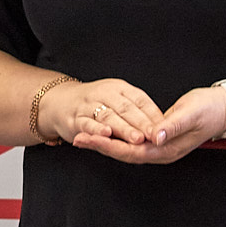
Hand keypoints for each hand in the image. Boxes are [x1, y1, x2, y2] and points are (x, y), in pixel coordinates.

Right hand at [37, 77, 163, 148]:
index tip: (164, 128)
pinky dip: (96, 129)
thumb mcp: (118, 100)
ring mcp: (89, 105)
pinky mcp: (75, 118)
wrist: (60, 101)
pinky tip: (105, 135)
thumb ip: (136, 112)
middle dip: (141, 123)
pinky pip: (86, 123)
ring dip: (123, 128)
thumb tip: (163, 127)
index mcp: (119, 88)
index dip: (152, 114)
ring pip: (108, 116)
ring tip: (136, 138)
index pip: (139, 100)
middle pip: (125, 108)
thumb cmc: (97, 103)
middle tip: (154, 135)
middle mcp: (104, 93)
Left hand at [70, 84, 225, 164]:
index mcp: (166, 150)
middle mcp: (160, 152)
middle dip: (100, 146)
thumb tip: (155, 136)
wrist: (223, 110)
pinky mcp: (158, 139)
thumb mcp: (190, 114)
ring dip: (105, 143)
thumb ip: (172, 126)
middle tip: (77, 138)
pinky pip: (132, 142)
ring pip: (126, 149)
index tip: (88, 138)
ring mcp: (159, 147)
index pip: (130, 151)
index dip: (108, 146)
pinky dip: (116, 138)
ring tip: (84, 136)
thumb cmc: (207, 110)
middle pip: (124, 153)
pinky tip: (104, 131)